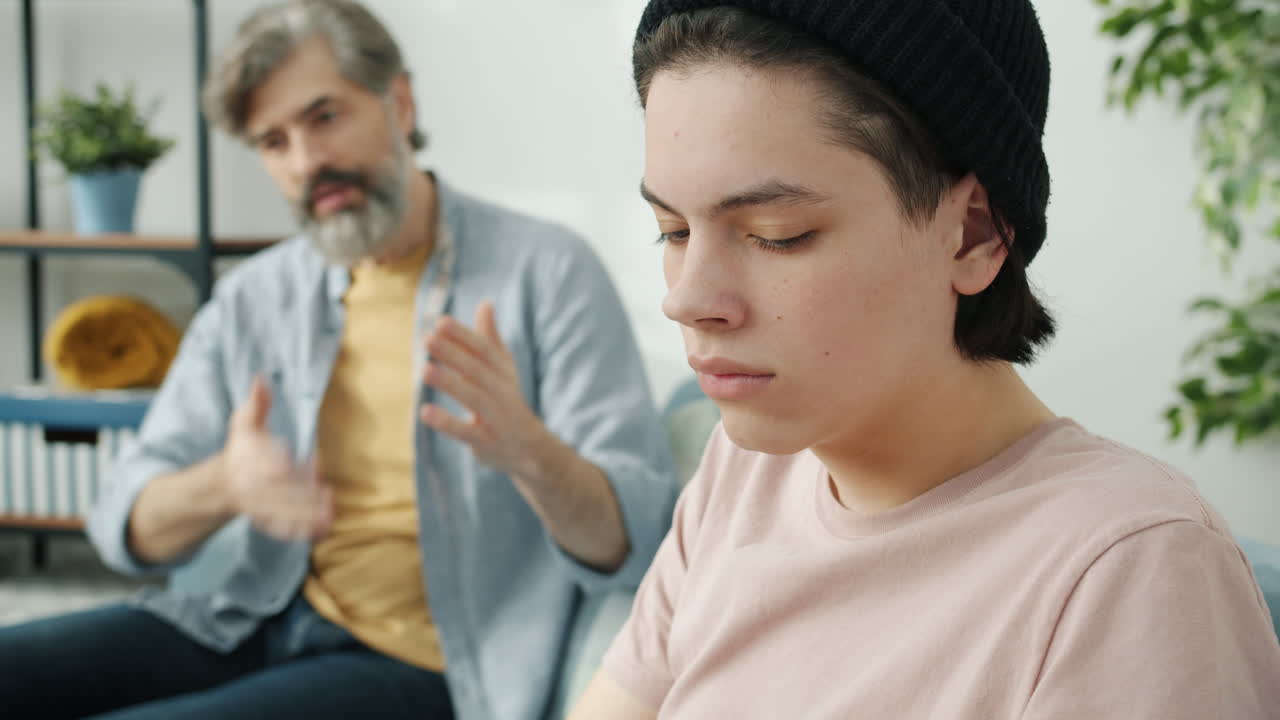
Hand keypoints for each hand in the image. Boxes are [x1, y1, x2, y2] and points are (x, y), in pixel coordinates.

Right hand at [221, 376, 332, 540]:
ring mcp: (257, 505)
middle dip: (303, 495)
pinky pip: (280, 528)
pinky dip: (300, 531)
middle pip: (278, 492)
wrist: (222, 483)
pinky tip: (322, 531)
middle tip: (328, 496)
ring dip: (305, 517)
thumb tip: (261, 377)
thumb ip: (257, 403)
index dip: (288, 464)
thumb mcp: (245, 423)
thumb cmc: (242, 449)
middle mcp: (251, 485)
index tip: (314, 462)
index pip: (269, 463)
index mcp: (247, 459)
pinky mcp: (264, 519)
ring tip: (329, 518)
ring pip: (281, 513)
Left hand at [419, 301, 550, 478]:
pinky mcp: (486, 442)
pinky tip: (424, 412)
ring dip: (449, 384)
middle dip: (453, 354)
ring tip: (424, 370)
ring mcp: (495, 417)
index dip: (463, 336)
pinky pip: (466, 432)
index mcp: (502, 372)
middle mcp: (501, 391)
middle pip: (477, 370)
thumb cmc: (507, 401)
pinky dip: (446, 422)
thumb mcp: (502, 369)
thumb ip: (490, 338)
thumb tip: (485, 303)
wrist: (530, 448)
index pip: (483, 350)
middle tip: (428, 339)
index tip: (440, 322)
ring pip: (473, 398)